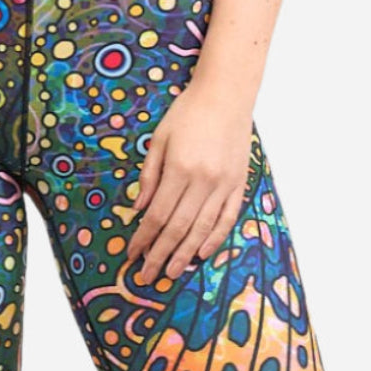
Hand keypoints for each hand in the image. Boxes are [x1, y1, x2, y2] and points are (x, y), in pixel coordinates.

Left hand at [123, 80, 253, 282]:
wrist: (227, 95)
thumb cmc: (189, 113)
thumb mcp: (159, 139)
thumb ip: (149, 175)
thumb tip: (139, 208)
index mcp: (179, 169)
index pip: (157, 214)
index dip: (144, 237)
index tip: (132, 253)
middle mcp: (203, 181)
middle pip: (177, 228)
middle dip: (160, 254)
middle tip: (147, 275)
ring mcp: (223, 185)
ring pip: (201, 230)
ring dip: (184, 254)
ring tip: (171, 272)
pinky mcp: (238, 185)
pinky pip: (226, 219)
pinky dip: (214, 239)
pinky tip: (202, 254)